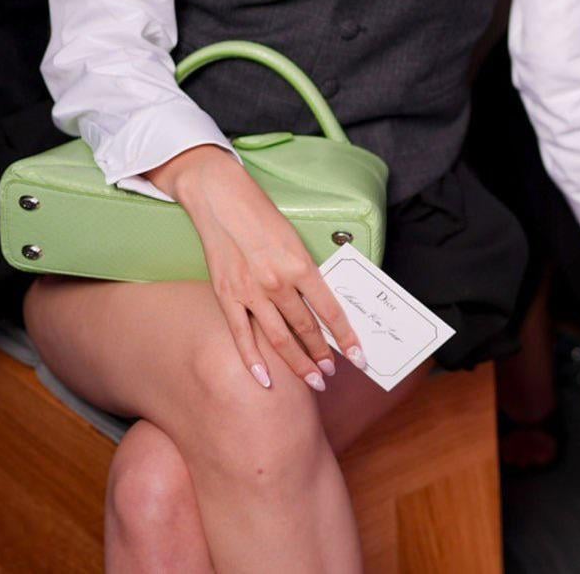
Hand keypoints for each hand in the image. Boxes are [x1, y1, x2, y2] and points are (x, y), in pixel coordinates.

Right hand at [152, 146, 365, 392]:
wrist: (222, 200)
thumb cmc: (263, 217)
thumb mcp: (296, 242)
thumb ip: (307, 274)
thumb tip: (323, 305)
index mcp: (300, 266)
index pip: (330, 311)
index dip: (346, 337)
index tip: (358, 355)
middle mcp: (277, 283)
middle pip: (305, 329)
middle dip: (322, 356)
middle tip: (332, 374)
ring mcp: (250, 292)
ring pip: (278, 338)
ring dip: (297, 363)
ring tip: (311, 379)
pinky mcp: (227, 296)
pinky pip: (241, 335)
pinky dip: (253, 360)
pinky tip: (265, 379)